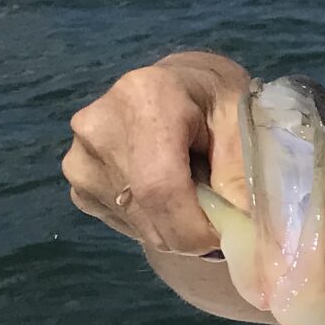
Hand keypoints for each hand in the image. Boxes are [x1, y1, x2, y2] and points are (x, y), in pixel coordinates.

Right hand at [62, 50, 252, 255]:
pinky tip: (167, 188)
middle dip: (193, 231)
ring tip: (193, 186)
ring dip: (176, 225)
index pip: (160, 186)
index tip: (226, 237)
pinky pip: (125, 223)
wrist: (181, 87)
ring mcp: (80, 156)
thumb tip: (241, 231)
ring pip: (139, 224)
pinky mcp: (78, 182)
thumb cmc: (219, 101)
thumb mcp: (246, 125)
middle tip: (222, 213)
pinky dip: (156, 222)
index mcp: (146, 98)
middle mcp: (99, 126)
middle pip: (148, 211)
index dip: (195, 228)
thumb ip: (242, 176)